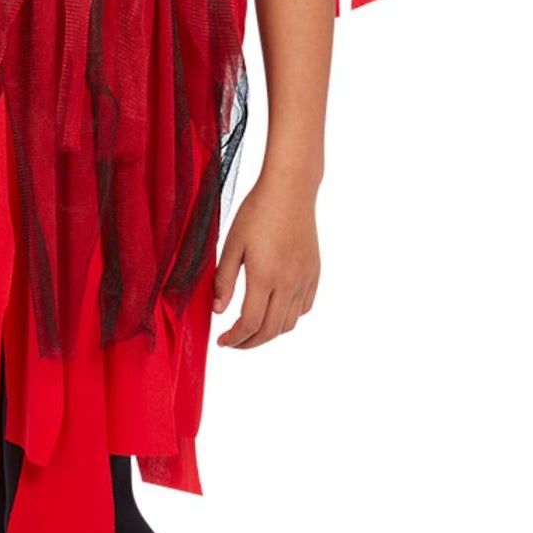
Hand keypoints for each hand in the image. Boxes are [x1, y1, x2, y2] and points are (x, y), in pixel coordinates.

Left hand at [211, 175, 319, 347]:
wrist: (290, 189)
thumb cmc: (256, 212)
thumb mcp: (232, 244)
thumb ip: (224, 281)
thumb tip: (219, 311)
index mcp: (265, 276)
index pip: (250, 323)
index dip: (235, 338)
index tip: (222, 341)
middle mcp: (289, 282)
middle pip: (271, 330)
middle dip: (250, 343)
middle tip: (233, 343)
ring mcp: (305, 278)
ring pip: (290, 323)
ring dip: (269, 333)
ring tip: (252, 329)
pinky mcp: (314, 272)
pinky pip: (304, 307)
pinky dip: (289, 317)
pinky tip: (274, 311)